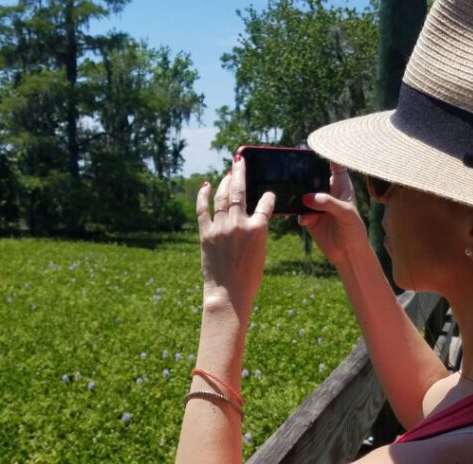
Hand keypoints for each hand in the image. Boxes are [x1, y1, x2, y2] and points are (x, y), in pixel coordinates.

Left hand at [196, 155, 275, 318]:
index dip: (269, 196)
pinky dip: (203, 195)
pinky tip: (205, 185)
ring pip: (222, 196)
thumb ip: (257, 232)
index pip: (267, 203)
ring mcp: (221, 227)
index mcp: (259, 229)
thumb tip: (253, 219)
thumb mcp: (260, 252)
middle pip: (240, 191)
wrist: (228, 294)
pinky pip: (203, 209)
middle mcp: (240, 223)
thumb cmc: (248, 278)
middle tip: (239, 160)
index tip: (268, 194)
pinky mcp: (206, 233)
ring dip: (224, 181)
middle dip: (240, 172)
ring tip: (227, 172)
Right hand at [299, 163, 367, 266]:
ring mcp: (316, 204)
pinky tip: (306, 220)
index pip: (333, 163)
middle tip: (293, 170)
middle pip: (312, 176)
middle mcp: (327, 192)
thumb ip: (328, 203)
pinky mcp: (308, 217)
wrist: (347, 252)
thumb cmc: (354, 229)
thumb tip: (307, 197)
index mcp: (340, 184)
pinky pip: (298, 212)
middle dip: (303, 174)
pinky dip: (300, 215)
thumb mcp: (346, 213)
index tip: (313, 145)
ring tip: (298, 199)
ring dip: (297, 195)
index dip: (325, 153)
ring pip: (302, 194)